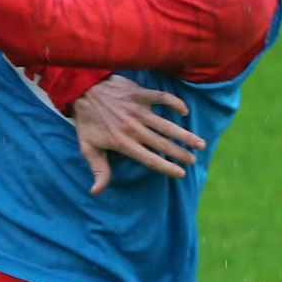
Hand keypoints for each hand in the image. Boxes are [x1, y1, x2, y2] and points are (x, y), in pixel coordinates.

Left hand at [71, 75, 204, 194]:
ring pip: (167, 125)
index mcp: (122, 142)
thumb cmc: (86, 121)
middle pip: (162, 144)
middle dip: (181, 154)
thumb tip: (96, 191)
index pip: (149, 159)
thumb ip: (98, 169)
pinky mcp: (140, 94)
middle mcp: (133, 128)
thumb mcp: (88, 147)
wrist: (82, 89)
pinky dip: (176, 104)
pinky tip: (184, 112)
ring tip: (200, 143)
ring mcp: (138, 110)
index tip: (180, 174)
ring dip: (185, 135)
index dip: (166, 167)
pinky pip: (163, 98)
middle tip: (193, 160)